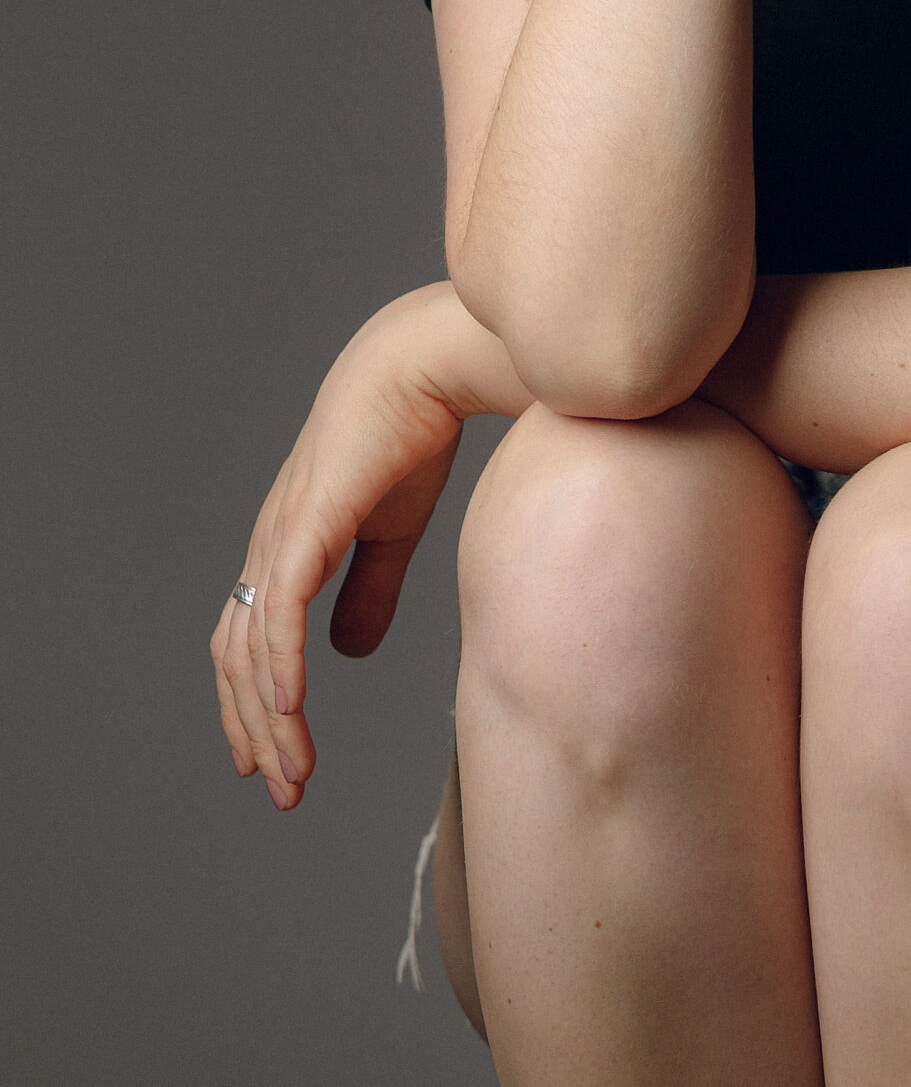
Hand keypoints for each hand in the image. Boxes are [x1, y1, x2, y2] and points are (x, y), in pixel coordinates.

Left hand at [209, 292, 466, 810]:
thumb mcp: (394, 531)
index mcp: (289, 544)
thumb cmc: (411, 433)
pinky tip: (293, 710)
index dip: (255, 703)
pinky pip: (280, 612)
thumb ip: (371, 591)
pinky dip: (281, 668)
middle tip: (280, 789)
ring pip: (251, 649)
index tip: (275, 759)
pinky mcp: (304, 524)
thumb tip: (348, 654)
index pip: (250, 640)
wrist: (425, 368)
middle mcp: (270, 543)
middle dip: (254, 729)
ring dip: (268, 719)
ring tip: (291, 774)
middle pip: (237, 656)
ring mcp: (281, 533)